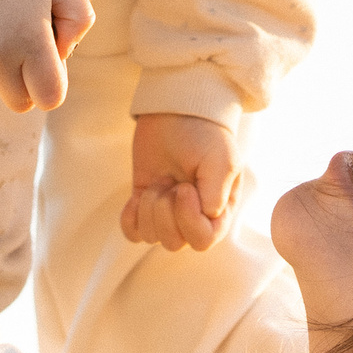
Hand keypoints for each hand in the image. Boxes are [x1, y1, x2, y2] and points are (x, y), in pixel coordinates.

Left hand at [120, 113, 241, 251]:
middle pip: (175, 242)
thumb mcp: (221, 160)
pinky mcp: (144, 204)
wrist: (176, 111)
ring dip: (150, 207)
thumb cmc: (204, 135)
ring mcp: (168, 212)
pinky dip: (130, 218)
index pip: (203, 240)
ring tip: (160, 179)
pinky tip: (137, 196)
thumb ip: (217, 193)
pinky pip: (133, 232)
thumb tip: (206, 217)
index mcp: (219, 210)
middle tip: (170, 179)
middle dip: (165, 210)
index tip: (184, 187)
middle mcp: (194, 216)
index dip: (189, 219)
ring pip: (152, 236)